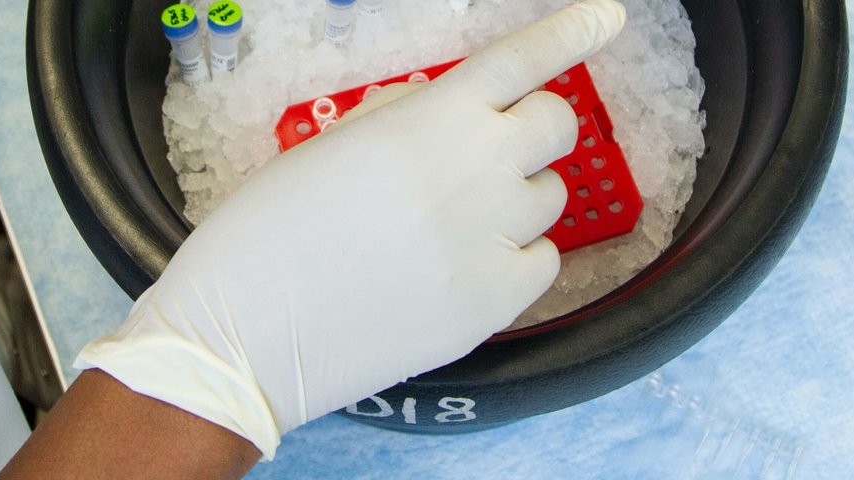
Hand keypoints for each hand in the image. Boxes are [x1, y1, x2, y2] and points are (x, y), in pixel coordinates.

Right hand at [74, 0, 626, 457]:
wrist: (247, 333)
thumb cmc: (268, 234)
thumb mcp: (331, 145)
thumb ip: (404, 118)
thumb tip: (446, 111)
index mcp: (430, 118)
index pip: (525, 58)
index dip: (573, 32)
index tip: (606, 17)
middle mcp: (476, 168)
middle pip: (557, 125)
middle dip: (535, 127)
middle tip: (495, 151)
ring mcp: (493, 237)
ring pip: (551, 196)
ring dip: (518, 197)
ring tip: (455, 223)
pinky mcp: (496, 301)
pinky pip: (541, 262)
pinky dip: (516, 258)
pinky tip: (463, 267)